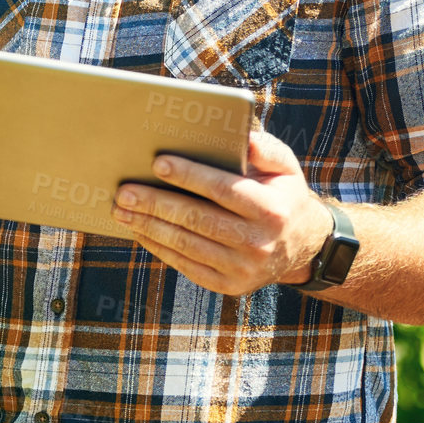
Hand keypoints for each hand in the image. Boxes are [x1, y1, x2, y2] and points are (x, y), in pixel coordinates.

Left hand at [112, 128, 333, 296]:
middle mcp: (258, 243)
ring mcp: (243, 270)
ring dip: (149, 226)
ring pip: (186, 244)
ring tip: (121, 209)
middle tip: (124, 190)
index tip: (157, 162)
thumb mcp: (285, 167)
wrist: (301, 246)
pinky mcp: (229, 286)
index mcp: (271, 210)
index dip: (189, 176)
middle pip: (197, 219)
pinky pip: (186, 264)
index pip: (223, 190)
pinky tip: (139, 230)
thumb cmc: (283, 195)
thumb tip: (241, 136)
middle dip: (156, 203)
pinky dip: (159, 247)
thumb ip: (265, 148)